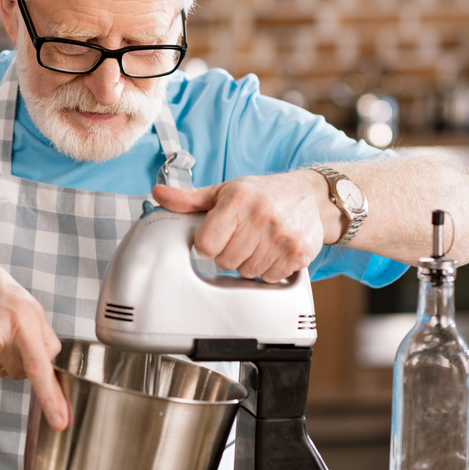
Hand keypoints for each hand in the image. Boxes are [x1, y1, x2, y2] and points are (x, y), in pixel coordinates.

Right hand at [0, 260, 68, 430]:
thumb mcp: (29, 303)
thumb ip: (45, 335)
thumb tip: (53, 365)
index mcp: (21, 318)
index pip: (39, 367)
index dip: (51, 397)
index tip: (61, 420)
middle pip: (24, 372)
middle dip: (24, 359)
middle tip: (11, 332)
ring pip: (5, 372)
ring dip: (4, 357)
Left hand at [152, 170, 330, 282]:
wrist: (310, 196)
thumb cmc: (261, 194)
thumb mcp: (224, 192)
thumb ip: (189, 199)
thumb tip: (158, 194)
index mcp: (238, 200)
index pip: (206, 244)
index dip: (208, 244)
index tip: (216, 236)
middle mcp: (262, 216)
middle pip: (226, 261)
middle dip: (230, 253)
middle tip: (242, 237)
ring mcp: (282, 236)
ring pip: (247, 272)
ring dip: (249, 262)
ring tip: (258, 242)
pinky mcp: (298, 253)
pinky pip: (269, 278)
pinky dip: (268, 269)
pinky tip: (273, 250)